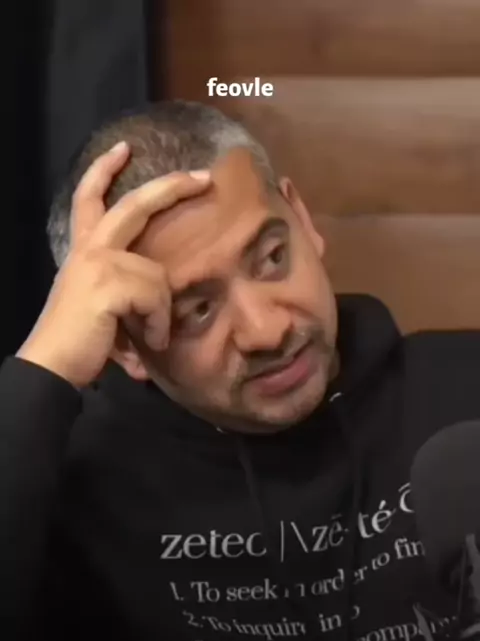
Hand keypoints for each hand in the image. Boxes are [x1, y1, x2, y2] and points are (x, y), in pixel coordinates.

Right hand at [17, 142, 210, 387]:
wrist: (51, 367)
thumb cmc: (79, 347)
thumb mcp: (109, 318)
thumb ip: (133, 309)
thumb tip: (161, 337)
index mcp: (84, 252)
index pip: (91, 200)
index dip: (104, 171)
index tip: (124, 148)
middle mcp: (89, 250)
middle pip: (134, 206)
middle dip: (171, 187)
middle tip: (202, 177)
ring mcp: (97, 263)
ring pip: (157, 274)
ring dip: (160, 313)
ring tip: (150, 340)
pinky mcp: (107, 283)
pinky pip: (155, 297)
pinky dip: (156, 325)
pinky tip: (146, 344)